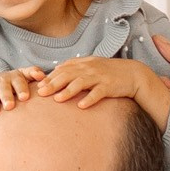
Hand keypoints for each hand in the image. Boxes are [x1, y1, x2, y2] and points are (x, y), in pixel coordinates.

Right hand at [0, 67, 52, 132]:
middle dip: (7, 96)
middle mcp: (3, 80)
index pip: (23, 76)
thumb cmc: (13, 86)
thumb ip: (36, 78)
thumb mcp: (24, 80)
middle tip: (11, 105)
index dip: (27, 82)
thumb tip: (51, 81)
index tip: (29, 92)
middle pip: (5, 87)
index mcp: (17, 76)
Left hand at [38, 54, 169, 126]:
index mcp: (83, 64)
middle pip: (68, 75)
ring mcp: (100, 77)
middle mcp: (89, 69)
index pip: (62, 69)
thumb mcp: (90, 66)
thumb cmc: (108, 72)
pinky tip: (81, 106)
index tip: (37, 85)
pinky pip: (99, 93)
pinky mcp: (110, 86)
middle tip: (40, 93)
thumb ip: (73, 67)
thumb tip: (56, 70)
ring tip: (57, 99)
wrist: (132, 74)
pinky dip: (90, 99)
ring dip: (68, 91)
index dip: (49, 77)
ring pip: (81, 83)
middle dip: (53, 84)